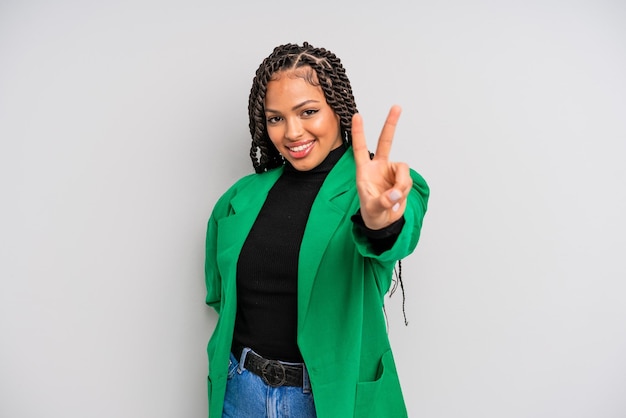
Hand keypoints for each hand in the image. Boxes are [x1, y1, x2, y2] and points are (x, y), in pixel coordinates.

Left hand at [352, 105, 411, 229]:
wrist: (384, 222)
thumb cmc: (373, 213)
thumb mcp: (373, 210)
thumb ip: (383, 202)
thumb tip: (395, 195)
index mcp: (365, 171)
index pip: (360, 149)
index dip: (359, 133)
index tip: (357, 116)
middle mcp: (379, 167)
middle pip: (385, 142)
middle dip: (391, 124)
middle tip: (396, 107)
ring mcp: (391, 172)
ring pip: (403, 171)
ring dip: (402, 185)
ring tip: (394, 199)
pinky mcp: (402, 179)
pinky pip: (408, 180)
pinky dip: (405, 190)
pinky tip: (398, 199)